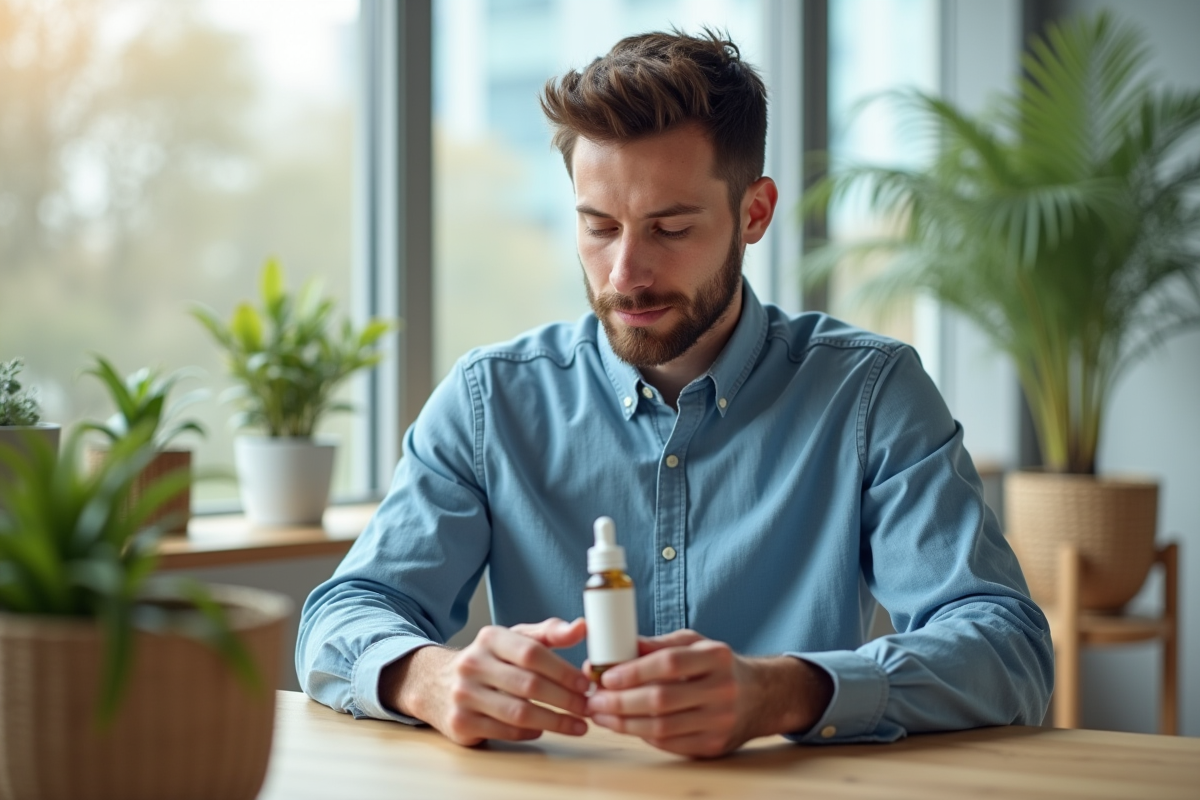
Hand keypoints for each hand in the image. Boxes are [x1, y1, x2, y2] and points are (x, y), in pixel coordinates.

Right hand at [381, 617, 590, 745]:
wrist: (436, 684)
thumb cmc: (489, 661)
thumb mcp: (514, 639)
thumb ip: (549, 633)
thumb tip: (582, 627)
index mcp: (489, 638)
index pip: (532, 653)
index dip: (563, 670)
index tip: (585, 684)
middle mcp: (472, 665)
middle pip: (528, 685)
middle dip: (565, 700)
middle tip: (588, 708)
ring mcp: (463, 696)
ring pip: (518, 713)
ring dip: (555, 722)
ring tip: (578, 726)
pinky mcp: (460, 724)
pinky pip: (504, 731)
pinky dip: (530, 732)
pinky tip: (544, 729)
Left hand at [585, 629, 832, 757]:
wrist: (761, 696)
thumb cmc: (718, 665)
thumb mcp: (694, 643)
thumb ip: (657, 644)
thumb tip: (615, 648)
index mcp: (716, 656)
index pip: (668, 663)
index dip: (633, 671)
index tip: (605, 676)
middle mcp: (722, 689)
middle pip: (661, 700)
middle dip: (620, 702)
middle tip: (594, 700)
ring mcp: (720, 721)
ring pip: (662, 728)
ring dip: (624, 724)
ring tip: (602, 715)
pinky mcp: (714, 746)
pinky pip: (670, 744)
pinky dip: (642, 736)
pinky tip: (625, 726)